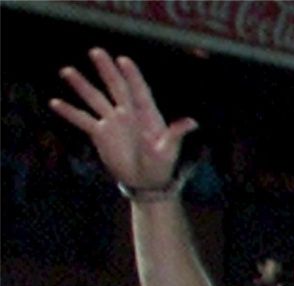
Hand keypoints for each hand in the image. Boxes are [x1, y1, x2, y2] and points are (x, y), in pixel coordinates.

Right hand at [49, 49, 193, 190]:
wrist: (145, 181)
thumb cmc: (161, 165)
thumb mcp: (169, 150)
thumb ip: (175, 134)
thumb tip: (192, 123)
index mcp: (147, 115)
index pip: (139, 90)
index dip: (132, 76)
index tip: (123, 60)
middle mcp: (128, 113)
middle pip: (116, 87)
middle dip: (107, 70)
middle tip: (96, 52)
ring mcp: (113, 121)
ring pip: (95, 99)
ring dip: (82, 85)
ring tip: (67, 71)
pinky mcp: (100, 133)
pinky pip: (82, 119)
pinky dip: (69, 112)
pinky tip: (55, 103)